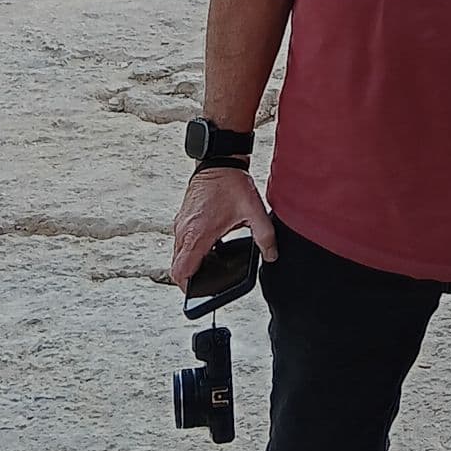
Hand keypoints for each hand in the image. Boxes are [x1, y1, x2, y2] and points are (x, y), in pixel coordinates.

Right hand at [170, 166, 277, 288]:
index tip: (200, 291)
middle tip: (209, 279)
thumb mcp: (254, 211)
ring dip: (191, 262)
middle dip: (191, 277)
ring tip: (212, 262)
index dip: (188, 288)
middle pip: (178, 267)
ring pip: (179, 254)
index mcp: (197, 233)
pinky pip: (182, 242)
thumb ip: (265, 236)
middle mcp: (184, 230)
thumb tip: (271, 255)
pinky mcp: (183, 217)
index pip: (180, 272)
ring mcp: (181, 223)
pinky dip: (191, 249)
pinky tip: (211, 244)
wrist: (218, 159)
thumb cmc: (231, 182)